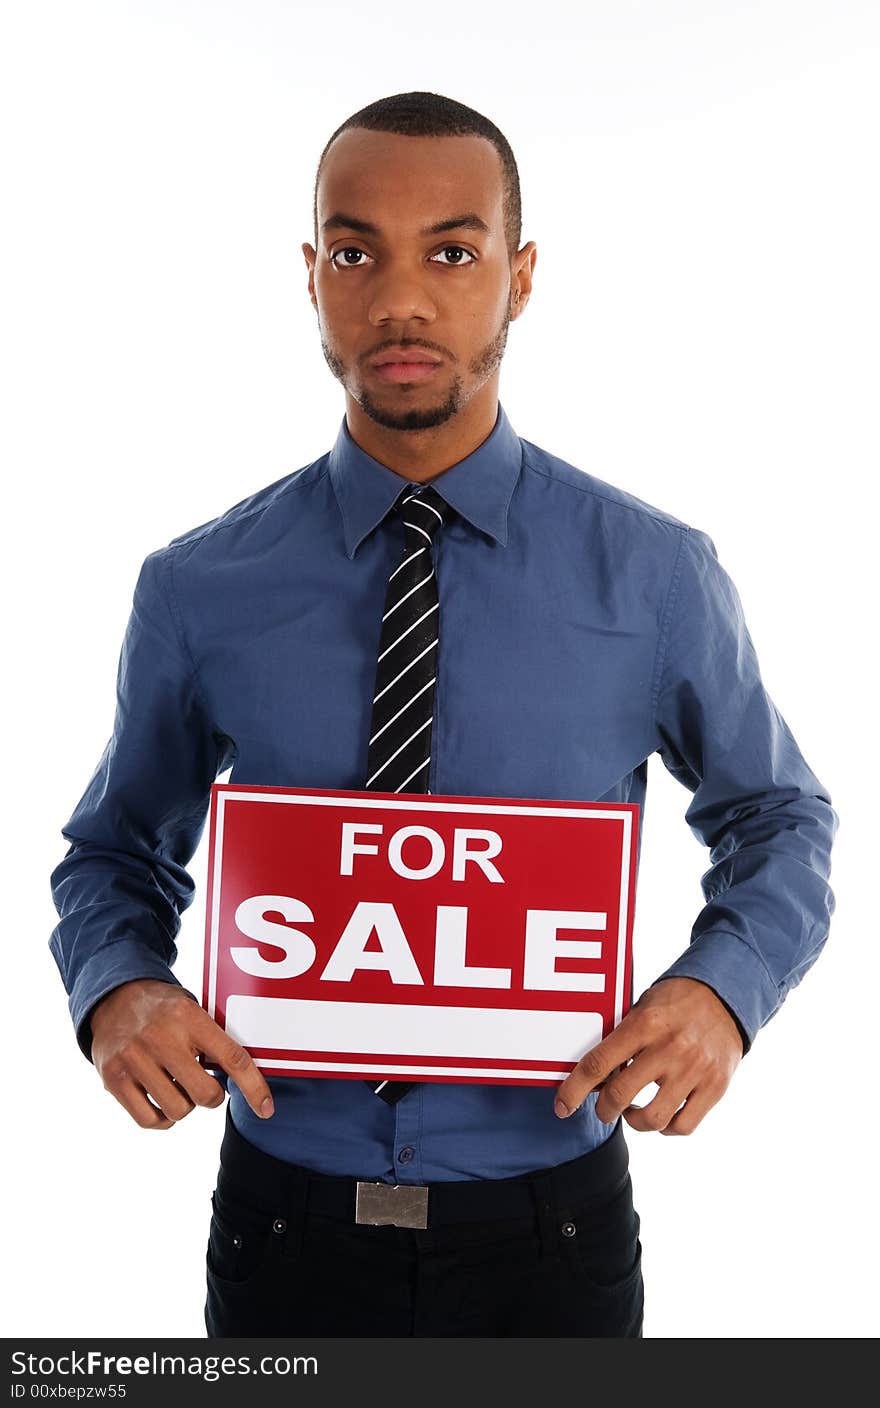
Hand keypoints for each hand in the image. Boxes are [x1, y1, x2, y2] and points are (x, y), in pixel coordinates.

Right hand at [89, 978, 274, 1129]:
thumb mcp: (192, 1008)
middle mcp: (159, 1037)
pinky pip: (149, 1120)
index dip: (254, 1087)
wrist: (114, 998)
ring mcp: (133, 1059)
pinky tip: (162, 1099)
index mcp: (187, 1015)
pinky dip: (163, 1118)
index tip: (266, 1109)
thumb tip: (246, 1078)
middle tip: (206, 1086)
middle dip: (213, 1097)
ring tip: (178, 1086)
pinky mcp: (112, 1079)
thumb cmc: (164, 1009)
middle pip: (205, 1094)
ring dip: (185, 1106)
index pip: (232, 1057)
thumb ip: (214, 1038)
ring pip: (178, 1110)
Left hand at [554, 977, 743, 1135]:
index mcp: (645, 1023)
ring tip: (632, 1112)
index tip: (562, 1107)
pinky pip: (683, 1126)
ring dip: (633, 1122)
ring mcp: (695, 1069)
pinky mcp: (715, 1087)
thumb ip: (621, 1038)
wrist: (726, 994)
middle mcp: (670, 1047)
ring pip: (653, 1119)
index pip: (598, 1064)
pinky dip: (665, 1128)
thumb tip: (591, 1075)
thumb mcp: (643, 1006)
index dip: (573, 1090)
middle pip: (620, 1095)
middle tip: (603, 1109)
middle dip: (603, 1110)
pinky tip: (661, 1116)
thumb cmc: (675, 1001)